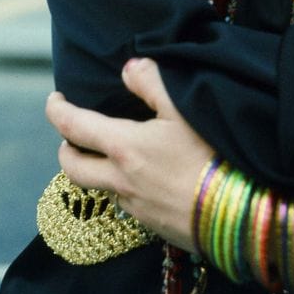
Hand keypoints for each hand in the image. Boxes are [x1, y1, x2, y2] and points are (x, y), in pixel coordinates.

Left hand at [45, 58, 213, 250]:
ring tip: (110, 154)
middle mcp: (121, 181)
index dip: (58, 111)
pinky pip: (126, 204)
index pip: (74, 127)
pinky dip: (124, 188)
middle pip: (73, 168)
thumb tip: (128, 67)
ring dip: (96, 170)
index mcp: (123, 148)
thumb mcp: (183, 108)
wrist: (239, 214)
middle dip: (66, 148)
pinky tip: (146, 178)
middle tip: (72, 134)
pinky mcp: (153, 226)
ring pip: (100, 189)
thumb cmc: (211, 155)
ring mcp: (136, 208)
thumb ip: (152, 82)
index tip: (54, 100)